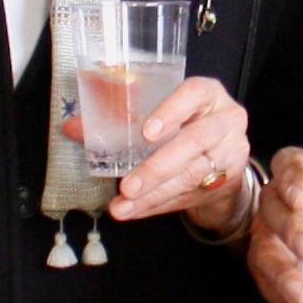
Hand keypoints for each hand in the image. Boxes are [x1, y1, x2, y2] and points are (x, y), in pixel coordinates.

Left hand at [61, 76, 254, 229]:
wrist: (220, 158)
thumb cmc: (181, 126)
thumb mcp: (155, 116)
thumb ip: (116, 119)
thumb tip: (71, 127)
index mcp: (208, 94)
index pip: (196, 93)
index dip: (172, 110)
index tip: (146, 132)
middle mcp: (226, 119)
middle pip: (196, 140)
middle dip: (158, 166)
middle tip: (127, 185)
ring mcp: (231, 151)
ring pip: (192, 174)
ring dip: (154, 192)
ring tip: (124, 204)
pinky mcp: (227, 180)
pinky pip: (188, 195)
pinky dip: (157, 204)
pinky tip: (134, 210)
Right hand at [247, 145, 302, 302]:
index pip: (289, 164)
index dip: (292, 179)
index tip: (302, 198)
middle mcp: (278, 199)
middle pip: (273, 208)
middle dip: (290, 229)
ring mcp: (267, 233)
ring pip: (263, 251)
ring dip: (283, 274)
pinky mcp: (266, 264)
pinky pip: (269, 283)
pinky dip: (289, 299)